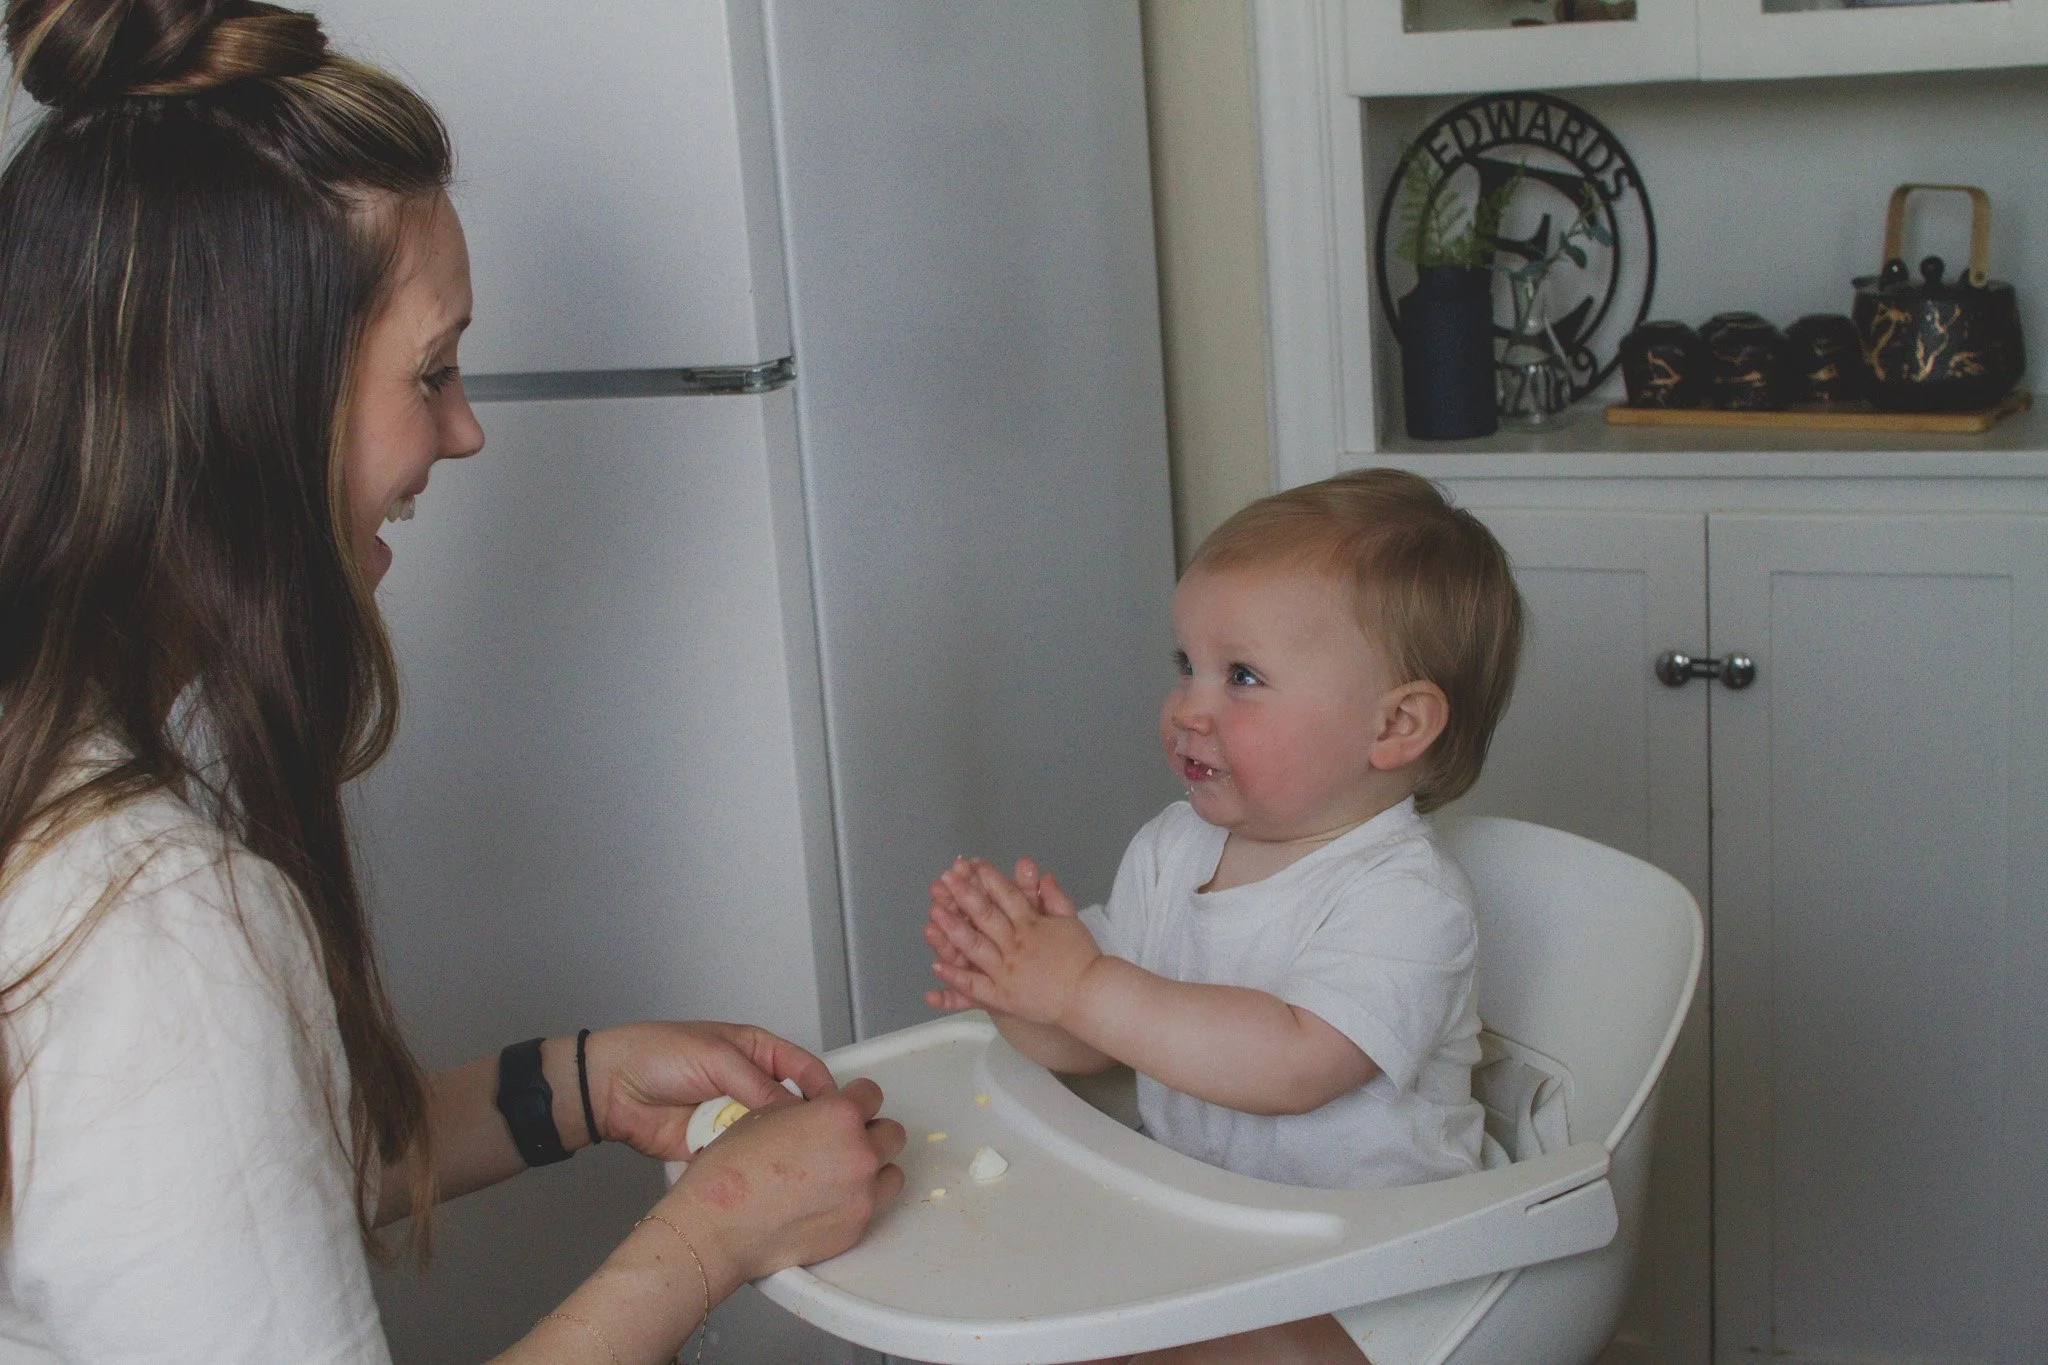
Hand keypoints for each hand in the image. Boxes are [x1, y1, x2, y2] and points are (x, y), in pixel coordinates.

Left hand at [586, 1022, 832, 1161]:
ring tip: (795, 1167)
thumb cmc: (658, 1055)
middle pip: (793, 1110)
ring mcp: (734, 1118)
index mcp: (758, 1053)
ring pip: (771, 1138)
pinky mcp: (717, 1146)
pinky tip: (763, 1178)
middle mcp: (752, 1085)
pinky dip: (750, 1166)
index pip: (806, 1071)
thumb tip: (796, 1113)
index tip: (841, 1117)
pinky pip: (743, 1158)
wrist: (610, 1089)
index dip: (825, 1093)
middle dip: (804, 1128)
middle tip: (821, 1148)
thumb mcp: (717, 1058)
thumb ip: (759, 1084)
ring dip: (776, 1150)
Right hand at [659, 1077, 906, 1289]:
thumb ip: (807, 1111)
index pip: (872, 1094)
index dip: (856, 1098)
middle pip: (891, 1133)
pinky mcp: (855, 1229)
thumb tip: (818, 1113)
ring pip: (891, 1173)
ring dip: (872, 1169)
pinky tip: (826, 1201)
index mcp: (839, 1117)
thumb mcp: (766, 1115)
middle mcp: (859, 1154)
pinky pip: (871, 1207)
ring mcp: (861, 1196)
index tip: (849, 1105)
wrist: (717, 1227)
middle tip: (844, 1140)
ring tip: (841, 1173)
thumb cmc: (730, 1172)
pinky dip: (855, 1201)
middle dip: (870, 1133)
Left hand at [923, 857, 1101, 1026]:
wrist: (1089, 995)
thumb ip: (1054, 898)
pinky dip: (955, 976)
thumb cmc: (1082, 958)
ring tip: (934, 913)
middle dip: (964, 895)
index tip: (973, 865)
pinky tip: (936, 965)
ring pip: (975, 947)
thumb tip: (1043, 876)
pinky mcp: (1002, 996)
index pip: (1008, 896)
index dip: (988, 879)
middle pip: (986, 916)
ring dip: (953, 929)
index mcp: (1032, 925)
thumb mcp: (1071, 922)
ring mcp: (1007, 971)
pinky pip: (975, 985)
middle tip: (946, 879)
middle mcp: (1016, 945)